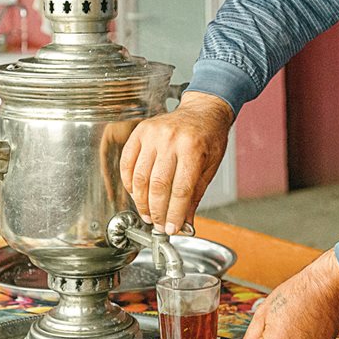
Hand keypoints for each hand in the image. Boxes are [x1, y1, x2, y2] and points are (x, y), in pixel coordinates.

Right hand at [119, 91, 233, 233]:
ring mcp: (153, 134)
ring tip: (147, 214)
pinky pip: (127, 162)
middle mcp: (171, 140)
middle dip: (157, 212)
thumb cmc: (209, 137)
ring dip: (141, 202)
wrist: (202, 110)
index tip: (172, 228)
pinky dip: (129, 182)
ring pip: (141, 177)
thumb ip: (196, 195)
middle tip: (159, 225)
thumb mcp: (210, 167)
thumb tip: (184, 222)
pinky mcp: (141, 131)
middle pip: (158, 186)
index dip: (174, 213)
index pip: (181, 190)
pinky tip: (136, 194)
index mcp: (193, 149)